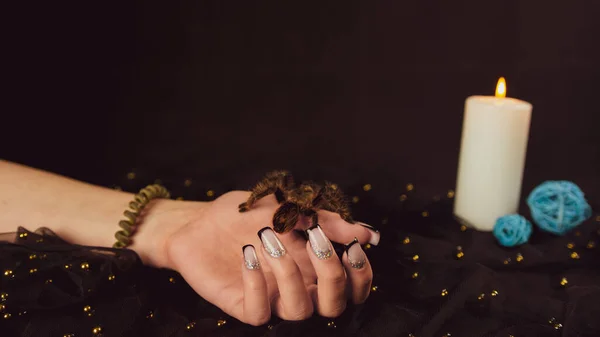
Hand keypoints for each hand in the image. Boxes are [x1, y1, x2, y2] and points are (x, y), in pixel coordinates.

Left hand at [142, 191, 379, 324]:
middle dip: (332, 274)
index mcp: (313, 267)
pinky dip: (256, 283)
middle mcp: (297, 287)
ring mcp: (270, 298)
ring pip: (299, 311)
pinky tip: (247, 253)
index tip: (353, 246)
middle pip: (333, 307)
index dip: (361, 276)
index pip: (352, 290)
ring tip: (269, 238)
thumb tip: (367, 233)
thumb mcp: (290, 208)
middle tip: (316, 239)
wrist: (200, 220)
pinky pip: (259, 312)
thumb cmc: (247, 215)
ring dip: (290, 273)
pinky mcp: (240, 305)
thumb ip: (327, 222)